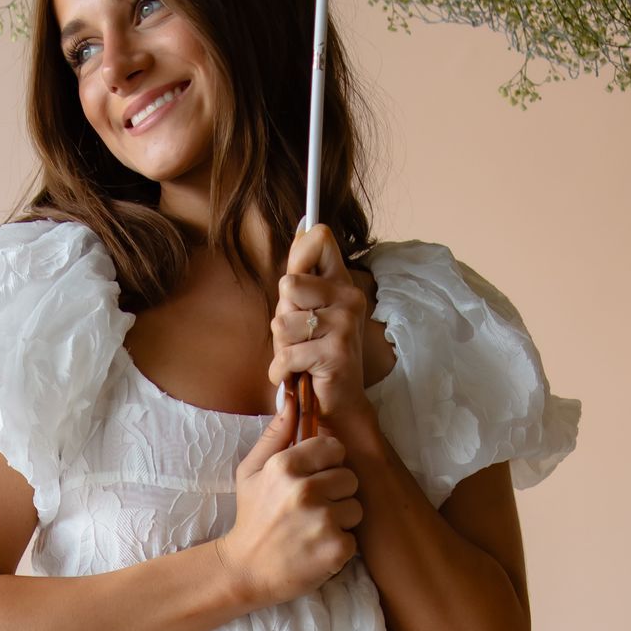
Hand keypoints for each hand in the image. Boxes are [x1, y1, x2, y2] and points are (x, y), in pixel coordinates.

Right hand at [217, 387, 363, 607]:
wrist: (245, 570)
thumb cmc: (251, 518)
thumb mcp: (250, 471)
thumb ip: (276, 435)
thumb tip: (293, 398)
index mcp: (286, 466)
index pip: (335, 448)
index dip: (328, 464)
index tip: (314, 479)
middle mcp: (305, 490)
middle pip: (350, 477)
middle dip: (336, 493)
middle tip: (312, 509)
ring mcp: (322, 520)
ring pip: (356, 508)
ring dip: (341, 520)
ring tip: (314, 530)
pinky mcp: (335, 549)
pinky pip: (354, 538)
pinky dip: (339, 547)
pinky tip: (316, 549)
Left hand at [269, 221, 372, 427]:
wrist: (337, 405)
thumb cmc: (315, 357)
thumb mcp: (305, 311)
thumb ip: (302, 274)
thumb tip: (303, 226)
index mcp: (341, 282)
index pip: (318, 239)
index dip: (299, 256)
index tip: (299, 287)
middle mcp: (349, 297)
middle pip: (288, 283)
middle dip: (282, 316)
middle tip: (299, 338)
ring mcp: (345, 323)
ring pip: (282, 322)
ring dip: (281, 347)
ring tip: (300, 357)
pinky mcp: (336, 351)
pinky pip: (286, 354)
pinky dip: (282, 371)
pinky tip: (296, 376)